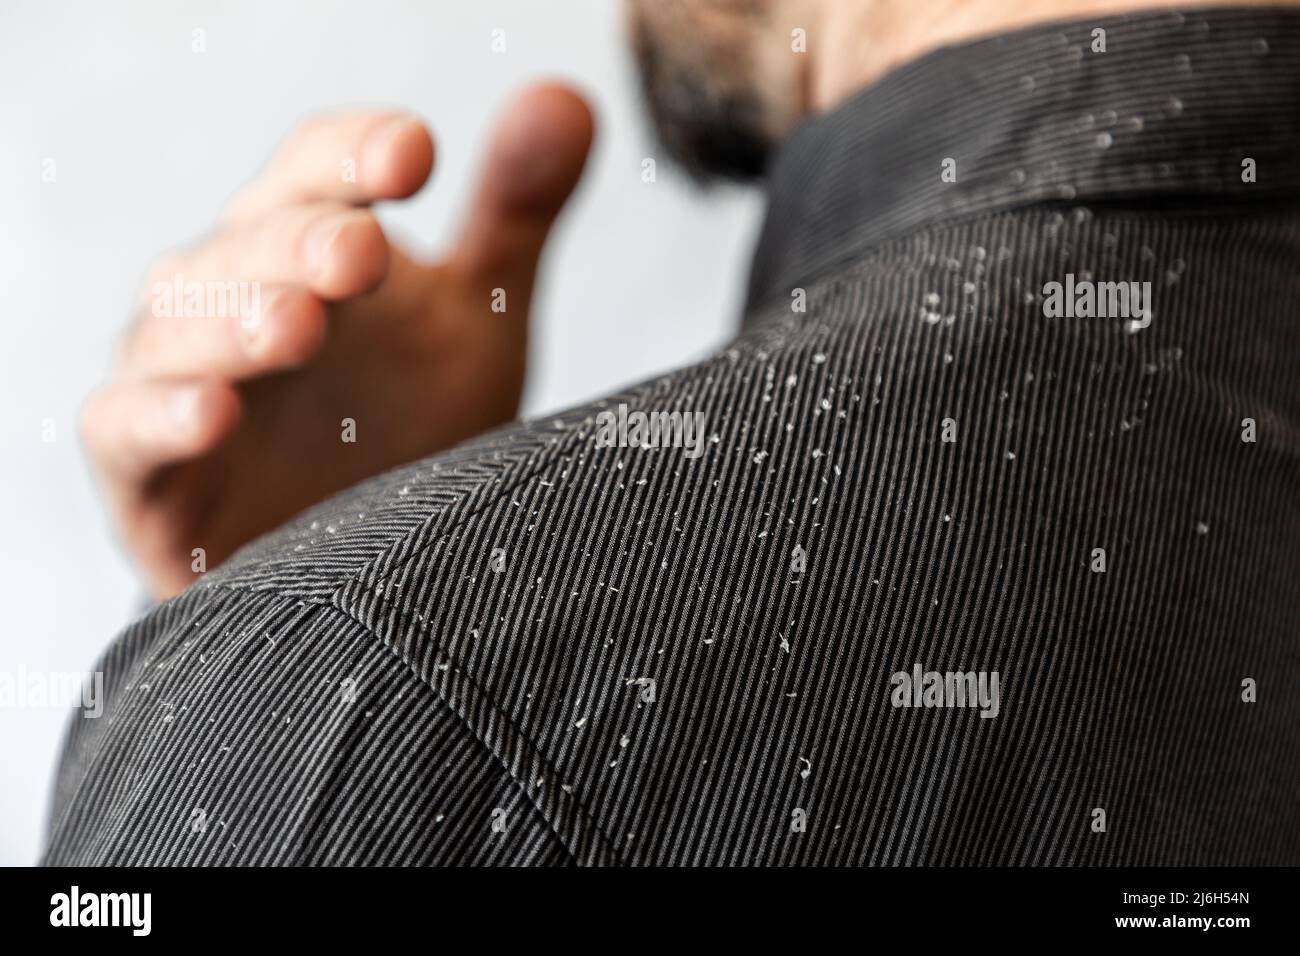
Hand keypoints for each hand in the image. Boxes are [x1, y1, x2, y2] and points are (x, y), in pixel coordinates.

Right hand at [82, 83, 593, 597]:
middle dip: (303, 243)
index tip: (419, 156)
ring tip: (298, 325)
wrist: (361, 561)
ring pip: (177, 326)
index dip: (355, 154)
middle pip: (247, 243)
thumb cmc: (406, 424)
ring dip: (235, 319)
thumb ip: (514, 217)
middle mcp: (232, 296)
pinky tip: (214, 414)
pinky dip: (162, 417)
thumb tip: (571, 100)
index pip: (315, 171)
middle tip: (365, 254)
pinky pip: (127, 431)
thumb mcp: (477, 319)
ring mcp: (178, 380)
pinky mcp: (147, 476)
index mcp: (307, 245)